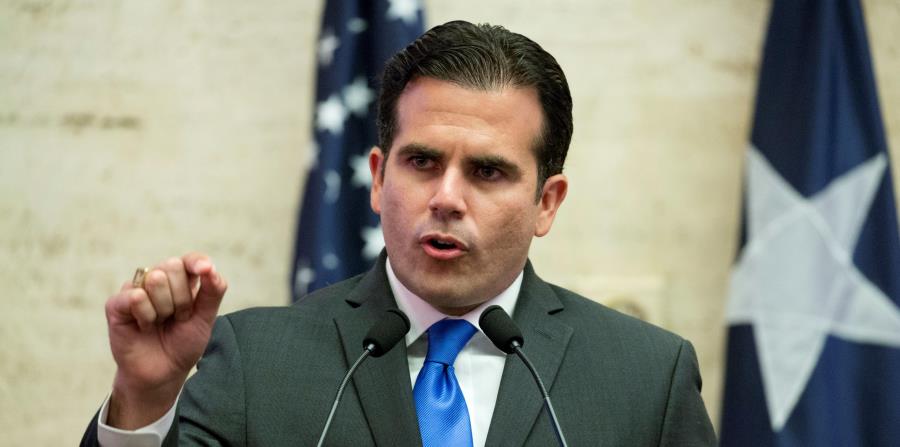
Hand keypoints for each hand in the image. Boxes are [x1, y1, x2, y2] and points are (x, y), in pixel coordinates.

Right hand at [104, 252, 226, 428]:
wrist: (163, 373)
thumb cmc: (183, 344)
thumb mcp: (205, 319)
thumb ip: (212, 291)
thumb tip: (210, 267)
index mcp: (181, 280)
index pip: (190, 259)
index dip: (196, 261)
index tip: (204, 269)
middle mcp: (157, 279)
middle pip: (173, 266)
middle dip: (182, 298)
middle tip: (177, 318)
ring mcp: (135, 289)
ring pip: (155, 279)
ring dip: (165, 309)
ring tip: (160, 323)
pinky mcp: (116, 304)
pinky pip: (136, 296)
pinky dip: (146, 316)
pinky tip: (144, 327)